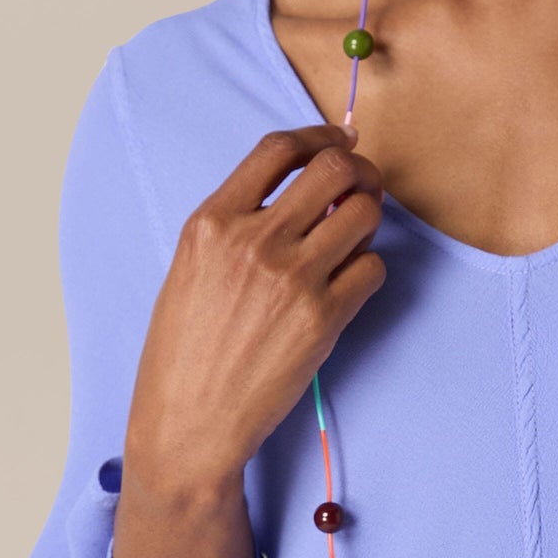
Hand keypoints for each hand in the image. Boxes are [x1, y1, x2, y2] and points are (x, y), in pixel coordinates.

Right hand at [123, 123, 384, 505]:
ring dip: (369, 217)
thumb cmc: (184, 350)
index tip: (338, 142)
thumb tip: (299, 191)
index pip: (278, 148)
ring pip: (365, 213)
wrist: (189, 421)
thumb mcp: (191, 268)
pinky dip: (369, 269)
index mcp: (212, 221)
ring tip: (354, 238)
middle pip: (334, 168)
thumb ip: (237, 223)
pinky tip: (349, 284)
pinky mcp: (324, 317)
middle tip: (363, 185)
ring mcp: (292, 278)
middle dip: (360, 169)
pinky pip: (374, 268)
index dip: (319, 136)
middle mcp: (253, 241)